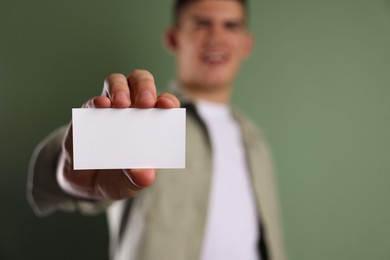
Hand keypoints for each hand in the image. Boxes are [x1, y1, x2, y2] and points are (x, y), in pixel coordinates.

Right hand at [57, 70, 179, 199]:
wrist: (85, 185)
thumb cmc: (117, 178)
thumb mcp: (130, 184)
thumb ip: (139, 178)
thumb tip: (146, 175)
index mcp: (151, 122)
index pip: (164, 104)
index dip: (168, 101)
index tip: (167, 106)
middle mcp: (132, 110)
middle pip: (141, 82)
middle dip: (145, 87)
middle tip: (145, 102)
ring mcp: (110, 109)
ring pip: (117, 82)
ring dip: (120, 88)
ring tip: (121, 104)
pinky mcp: (88, 115)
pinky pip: (92, 101)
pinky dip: (96, 102)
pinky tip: (101, 107)